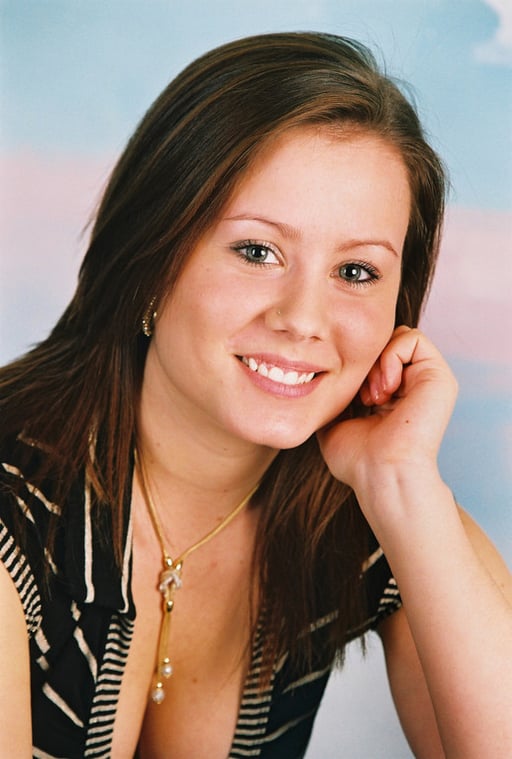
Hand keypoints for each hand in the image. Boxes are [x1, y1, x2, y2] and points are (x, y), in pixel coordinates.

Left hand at [317, 326, 457, 494]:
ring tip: (375, 395)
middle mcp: (413, 384)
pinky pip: (412, 338)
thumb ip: (333, 398)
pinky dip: (391, 355)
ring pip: (396, 337)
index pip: (372, 355)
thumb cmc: (358, 459)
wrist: (381, 473)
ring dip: (378, 360)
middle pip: (383, 342)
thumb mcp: (335, 422)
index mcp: (394, 395)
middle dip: (366, 362)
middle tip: (363, 397)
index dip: (356, 366)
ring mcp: (427, 379)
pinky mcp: (439, 375)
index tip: (352, 399)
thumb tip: (317, 378)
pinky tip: (386, 387)